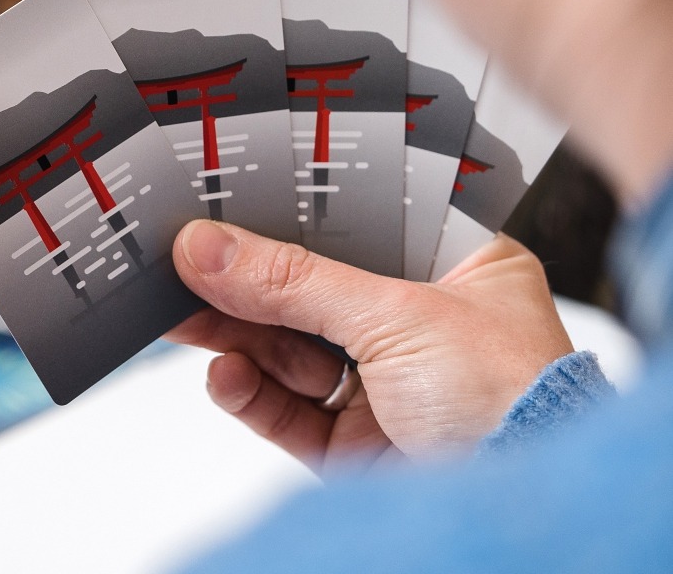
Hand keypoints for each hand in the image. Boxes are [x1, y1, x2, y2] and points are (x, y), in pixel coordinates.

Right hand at [165, 220, 573, 472]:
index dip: (291, 210)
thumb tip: (209, 248)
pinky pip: (286, 409)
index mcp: (455, 267)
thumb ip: (292, 281)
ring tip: (182, 316)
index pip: (356, 224)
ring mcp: (387, 384)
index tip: (226, 198)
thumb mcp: (395, 316)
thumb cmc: (515, 401)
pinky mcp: (357, 442)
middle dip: (244, 278)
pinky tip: (225, 375)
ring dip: (234, 333)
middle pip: (309, 287)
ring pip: (288, 348)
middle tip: (182, 262)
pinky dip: (249, 392)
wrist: (530, 515)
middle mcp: (421, 322)